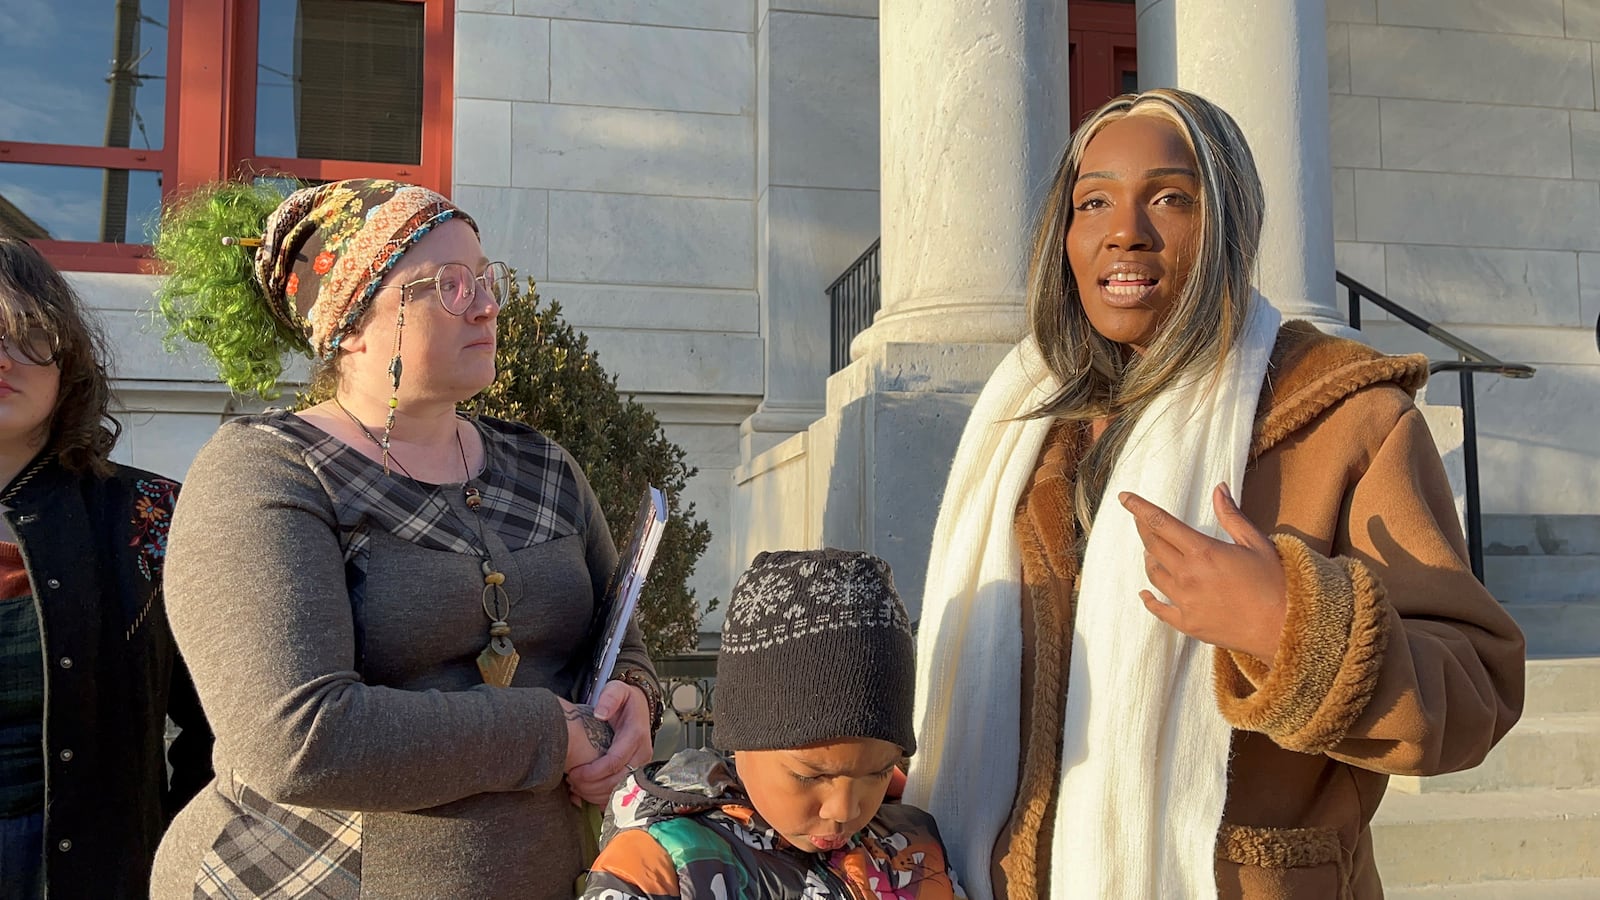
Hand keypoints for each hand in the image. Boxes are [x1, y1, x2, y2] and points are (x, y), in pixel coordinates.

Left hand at [565, 680, 652, 805]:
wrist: (639, 707)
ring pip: (620, 790)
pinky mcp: (638, 772)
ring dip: (596, 794)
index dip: (593, 771)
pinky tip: (587, 793)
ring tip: (576, 787)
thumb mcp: (617, 689)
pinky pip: (622, 793)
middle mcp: (643, 753)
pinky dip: (603, 798)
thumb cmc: (625, 700)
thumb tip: (600, 714)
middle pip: (618, 780)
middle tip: (572, 781)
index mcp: (636, 734)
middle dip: (592, 786)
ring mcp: (642, 765)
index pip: (615, 761)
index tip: (574, 772)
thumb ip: (608, 698)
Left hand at [1119, 483, 1287, 662]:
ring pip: (1153, 574)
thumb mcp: (1256, 542)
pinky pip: (1158, 610)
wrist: (1286, 627)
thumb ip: (1232, 515)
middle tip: (1139, 519)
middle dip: (1143, 528)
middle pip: (1152, 546)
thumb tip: (1219, 488)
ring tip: (1151, 551)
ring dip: (1149, 559)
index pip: (1160, 523)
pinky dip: (1149, 599)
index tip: (1124, 498)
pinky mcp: (1188, 624)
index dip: (1139, 508)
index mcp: (1203, 551)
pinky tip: (1145, 594)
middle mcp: (1187, 575)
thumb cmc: (1276, 582)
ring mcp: (1185, 602)